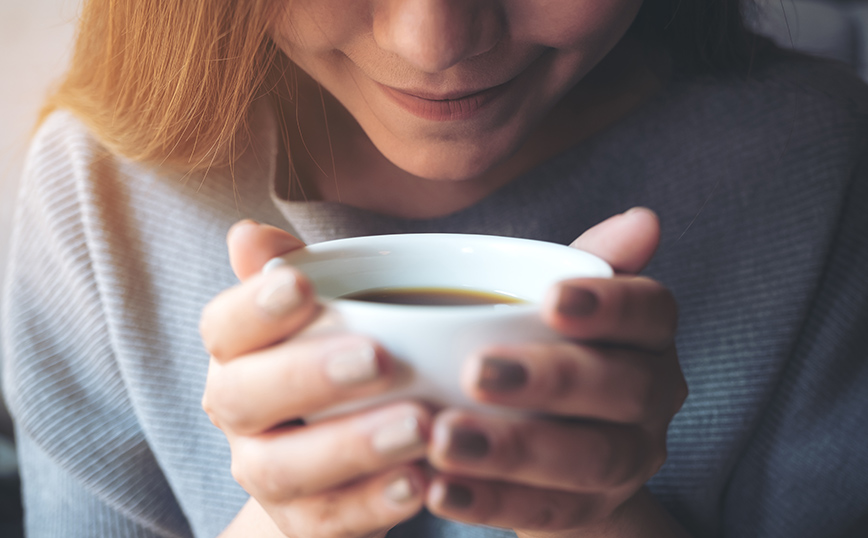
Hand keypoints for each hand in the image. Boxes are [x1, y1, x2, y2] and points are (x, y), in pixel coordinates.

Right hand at [201, 220, 429, 537]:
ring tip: (419, 426)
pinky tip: (424, 483)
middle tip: (379, 359)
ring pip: (283, 469)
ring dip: (352, 446)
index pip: (223, 327)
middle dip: (307, 375)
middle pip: (242, 398)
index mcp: (237, 354)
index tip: (302, 283)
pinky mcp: (302, 524)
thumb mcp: (326, 312)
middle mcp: (238, 415)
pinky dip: (375, 504)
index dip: (254, 307)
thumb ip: (291, 273)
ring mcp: (265, 474)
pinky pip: (330, 522)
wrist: (338, 464)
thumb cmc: (336, 365)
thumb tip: (249, 233)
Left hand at [424, 208, 689, 536]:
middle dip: (550, 380)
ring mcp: (627, 461)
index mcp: (648, 336)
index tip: (551, 299)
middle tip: (478, 372)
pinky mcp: (591, 512)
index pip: (650, 310)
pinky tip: (439, 491)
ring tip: (444, 439)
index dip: (608, 305)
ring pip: (587, 460)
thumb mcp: (561, 305)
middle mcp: (652, 396)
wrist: (559, 452)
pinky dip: (491, 503)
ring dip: (514, 451)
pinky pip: (547, 514)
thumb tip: (642, 218)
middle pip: (622, 388)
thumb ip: (585, 263)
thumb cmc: (550, 350)